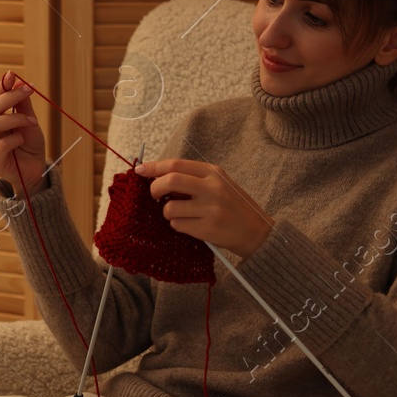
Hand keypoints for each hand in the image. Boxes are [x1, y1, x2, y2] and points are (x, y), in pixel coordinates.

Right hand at [0, 71, 48, 192]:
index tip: (14, 76)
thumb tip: (18, 83)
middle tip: (29, 91)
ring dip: (15, 118)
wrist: (34, 170)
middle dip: (10, 97)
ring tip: (32, 122)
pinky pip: (1, 144)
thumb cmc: (29, 145)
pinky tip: (23, 140)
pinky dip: (15, 138)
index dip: (2, 86)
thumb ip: (22, 104)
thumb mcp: (28, 120)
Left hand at [133, 158, 274, 257]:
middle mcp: (212, 188)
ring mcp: (210, 209)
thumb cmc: (234, 206)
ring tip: (180, 214)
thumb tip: (158, 176)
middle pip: (170, 181)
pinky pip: (177, 225)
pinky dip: (178, 225)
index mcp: (214, 172)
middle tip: (154, 195)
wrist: (257, 232)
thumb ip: (193, 178)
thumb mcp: (219, 184)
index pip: (176, 164)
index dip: (154, 167)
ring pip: (170, 208)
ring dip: (168, 213)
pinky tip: (191, 225)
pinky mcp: (207, 229)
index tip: (140, 170)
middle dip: (155, 188)